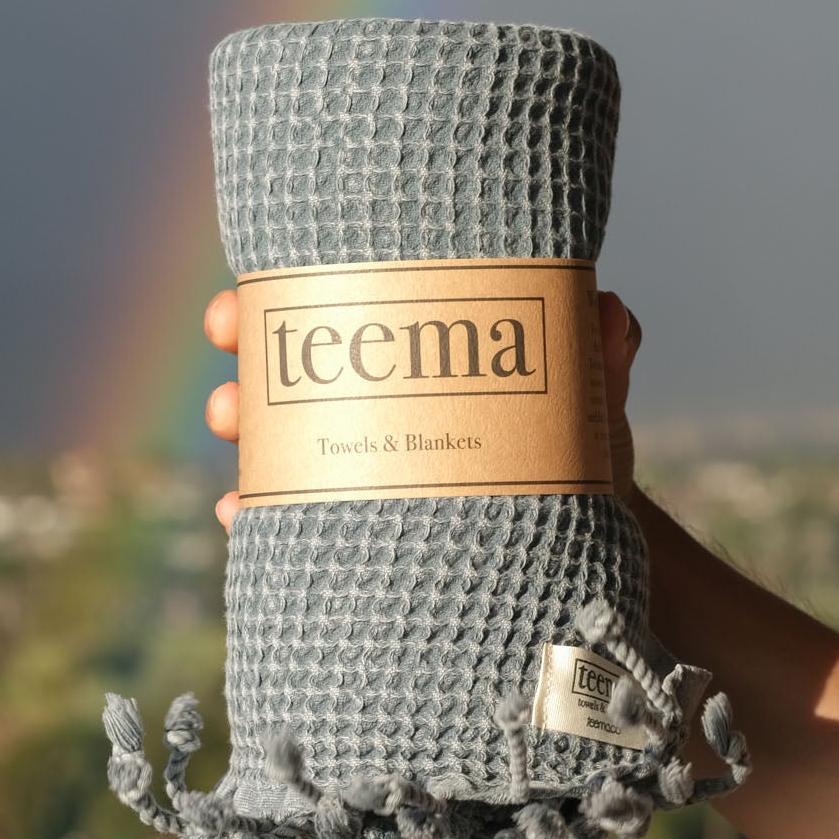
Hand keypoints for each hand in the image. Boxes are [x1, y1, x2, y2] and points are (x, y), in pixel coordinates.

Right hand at [201, 285, 643, 531]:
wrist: (582, 548)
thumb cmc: (572, 455)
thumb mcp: (584, 402)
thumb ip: (597, 358)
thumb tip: (609, 311)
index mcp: (418, 357)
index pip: (342, 308)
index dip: (284, 291)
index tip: (251, 289)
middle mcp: (379, 407)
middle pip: (290, 364)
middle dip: (246, 348)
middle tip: (230, 339)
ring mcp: (362, 468)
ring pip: (275, 435)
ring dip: (240, 421)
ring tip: (229, 423)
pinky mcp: (357, 529)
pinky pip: (291, 516)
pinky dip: (257, 511)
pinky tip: (237, 509)